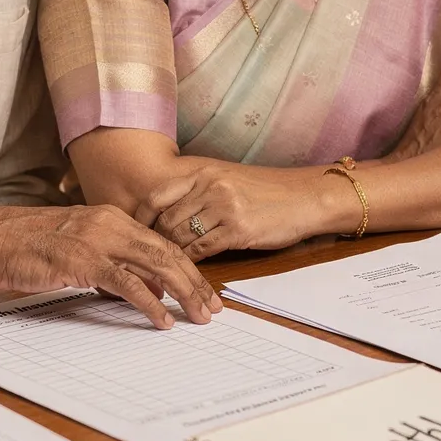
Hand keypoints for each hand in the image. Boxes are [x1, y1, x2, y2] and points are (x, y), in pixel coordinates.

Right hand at [0, 205, 221, 328]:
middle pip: (168, 254)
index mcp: (113, 217)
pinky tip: (163, 319)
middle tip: (212, 309)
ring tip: (198, 316)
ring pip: (156, 266)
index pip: (163, 244)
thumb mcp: (80, 248)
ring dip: (183, 293)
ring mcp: (99, 240)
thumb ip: (114, 262)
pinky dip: (150, 303)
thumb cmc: (31, 245)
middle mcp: (112, 224)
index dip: (188, 269)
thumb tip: (148, 286)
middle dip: (195, 283)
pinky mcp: (84, 261)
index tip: (204, 292)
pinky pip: (127, 284)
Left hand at [140, 162, 347, 259]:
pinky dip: (191, 261)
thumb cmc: (267, 191)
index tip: (134, 233)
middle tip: (147, 258)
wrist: (305, 197)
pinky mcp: (238, 229)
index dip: (141, 218)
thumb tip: (168, 212)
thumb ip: (198, 191)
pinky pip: (202, 249)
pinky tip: (189, 268)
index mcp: (204, 172)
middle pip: (165, 219)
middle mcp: (210, 186)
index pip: (157, 195)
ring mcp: (224, 207)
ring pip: (181, 236)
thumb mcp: (228, 179)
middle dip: (153, 242)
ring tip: (165, 266)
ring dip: (171, 255)